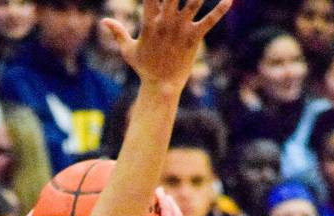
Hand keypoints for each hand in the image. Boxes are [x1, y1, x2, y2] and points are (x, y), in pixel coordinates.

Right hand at [102, 0, 232, 89]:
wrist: (160, 88)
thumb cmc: (144, 69)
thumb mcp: (128, 50)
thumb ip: (117, 32)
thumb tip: (103, 21)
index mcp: (150, 22)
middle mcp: (166, 22)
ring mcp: (181, 30)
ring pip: (194, 1)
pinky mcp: (194, 39)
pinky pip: (209, 21)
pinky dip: (220, 10)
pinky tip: (229, 0)